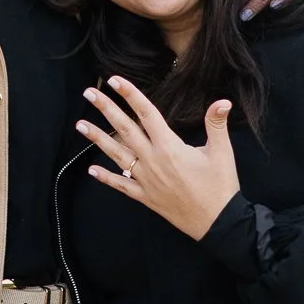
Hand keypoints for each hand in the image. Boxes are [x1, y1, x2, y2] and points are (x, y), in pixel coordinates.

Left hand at [77, 77, 238, 240]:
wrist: (217, 223)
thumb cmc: (220, 187)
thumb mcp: (222, 153)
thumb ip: (216, 124)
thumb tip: (223, 101)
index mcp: (170, 147)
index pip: (146, 113)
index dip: (130, 95)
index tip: (115, 80)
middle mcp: (152, 160)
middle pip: (124, 129)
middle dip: (106, 109)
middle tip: (89, 93)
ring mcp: (146, 180)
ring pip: (116, 155)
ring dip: (97, 139)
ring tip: (80, 125)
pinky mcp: (145, 196)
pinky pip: (121, 185)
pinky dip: (106, 177)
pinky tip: (91, 170)